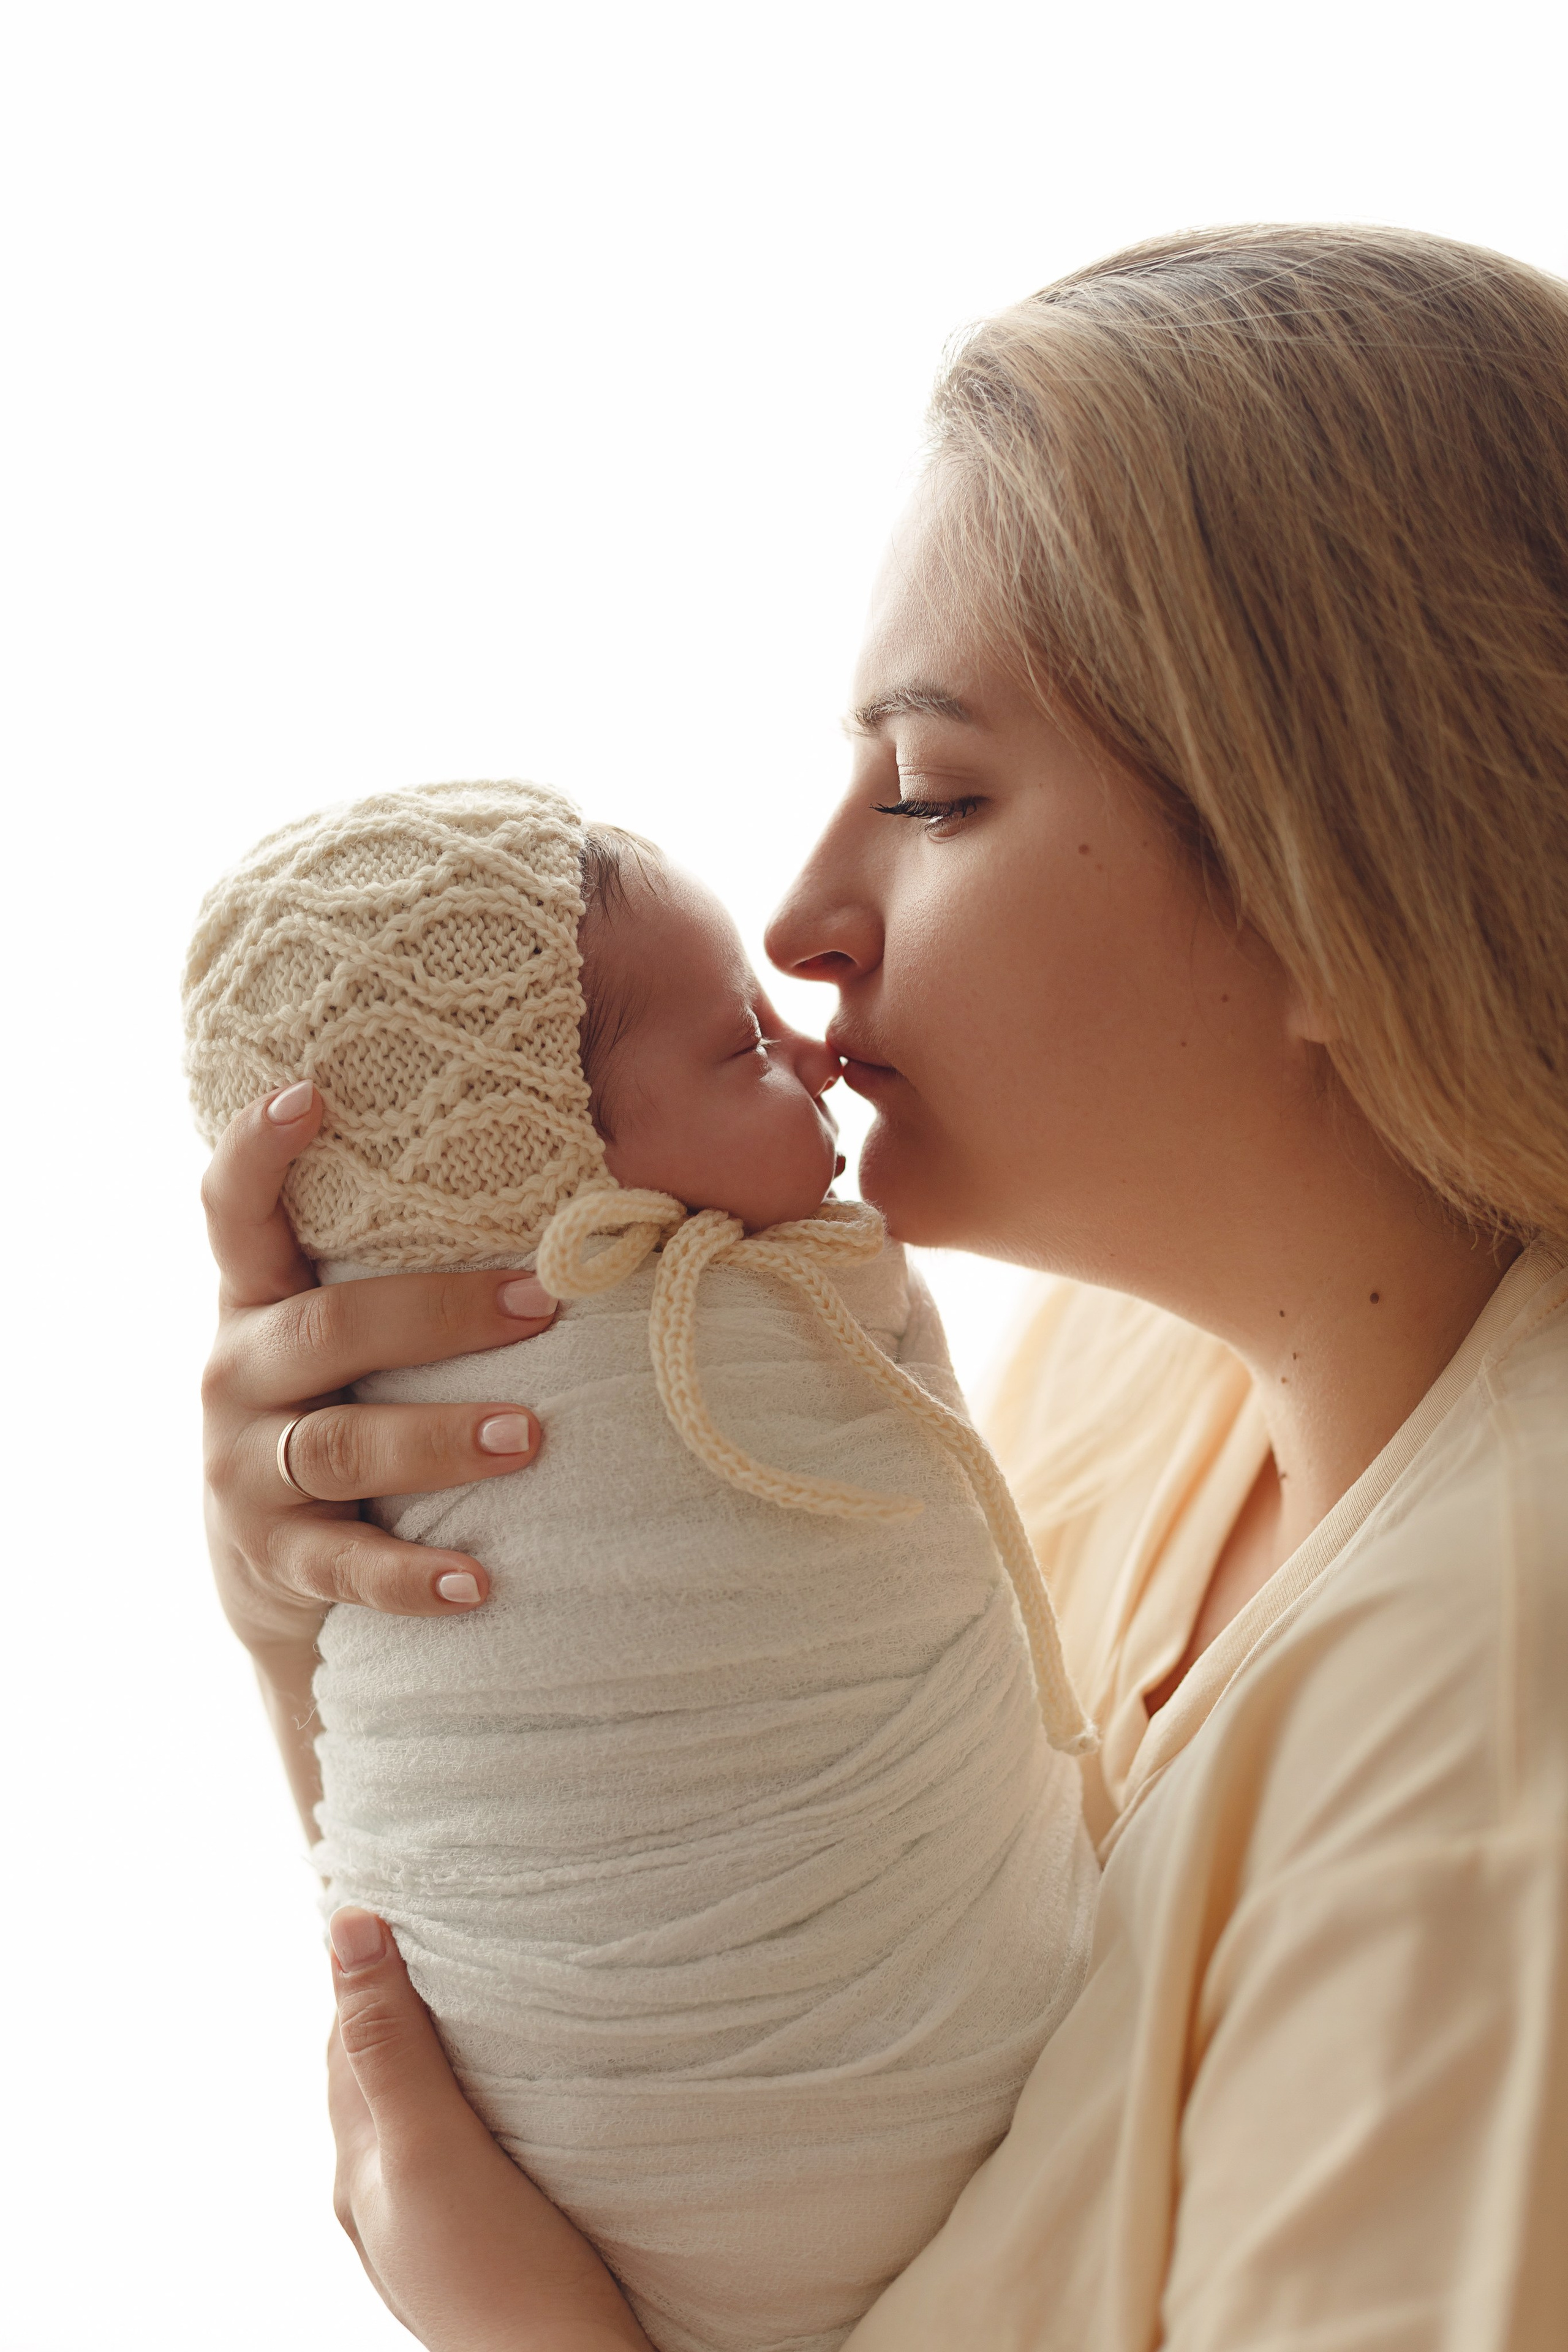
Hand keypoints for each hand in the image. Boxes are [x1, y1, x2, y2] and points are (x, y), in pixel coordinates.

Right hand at [200, 1084, 559, 1656]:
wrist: (271, 1566)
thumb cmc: (347, 1403)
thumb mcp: (345, 1334)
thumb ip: (402, 1266)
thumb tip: (578, 1175)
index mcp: (256, 1301)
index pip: (233, 1212)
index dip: (257, 1150)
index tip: (308, 1091)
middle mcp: (237, 1375)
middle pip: (326, 1329)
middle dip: (439, 1315)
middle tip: (543, 1306)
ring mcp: (246, 1470)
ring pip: (342, 1446)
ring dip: (441, 1438)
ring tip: (531, 1438)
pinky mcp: (275, 1559)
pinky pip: (348, 1568)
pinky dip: (415, 1576)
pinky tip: (481, 1581)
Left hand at [328, 1908, 651, 2351]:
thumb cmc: (500, 2272)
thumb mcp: (432, 2144)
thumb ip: (390, 2043)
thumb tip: (346, 1926)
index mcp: (358, 2167)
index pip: (346, 2037)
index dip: (369, 1967)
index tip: (405, 1900)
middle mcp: (382, 2196)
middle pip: (379, 2072)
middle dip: (403, 2003)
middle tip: (452, 1931)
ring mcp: (434, 2223)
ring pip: (423, 2109)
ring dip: (444, 2053)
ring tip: (489, 1999)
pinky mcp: (484, 2240)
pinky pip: (463, 2145)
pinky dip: (476, 2098)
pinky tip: (517, 2096)